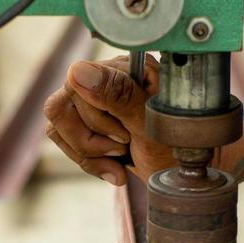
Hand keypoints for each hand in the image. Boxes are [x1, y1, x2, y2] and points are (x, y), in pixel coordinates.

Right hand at [44, 56, 172, 186]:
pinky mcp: (88, 123)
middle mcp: (105, 79)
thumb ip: (118, 94)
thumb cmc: (179, 146)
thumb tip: (78, 72)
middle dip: (92, 140)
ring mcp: (94, 101)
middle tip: (125, 147)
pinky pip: (63, 140)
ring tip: (120, 160)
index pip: (76, 84)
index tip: (125, 136)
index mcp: (124, 68)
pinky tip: (114, 167)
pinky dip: (89, 162)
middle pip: (60, 106)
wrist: (185, 174)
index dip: (95, 117)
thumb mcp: (151, 123)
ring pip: (57, 126)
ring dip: (88, 153)